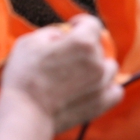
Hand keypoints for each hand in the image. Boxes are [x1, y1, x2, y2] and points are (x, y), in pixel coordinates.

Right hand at [0, 17, 123, 131]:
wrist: (25, 115)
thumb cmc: (23, 78)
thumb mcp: (29, 42)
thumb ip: (52, 32)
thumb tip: (63, 35)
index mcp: (83, 42)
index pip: (91, 24)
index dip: (81, 23)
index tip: (72, 28)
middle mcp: (97, 60)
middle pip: (98, 47)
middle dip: (83, 48)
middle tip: (63, 59)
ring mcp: (102, 82)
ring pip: (109, 67)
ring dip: (96, 68)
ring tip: (76, 76)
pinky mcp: (102, 103)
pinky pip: (116, 91)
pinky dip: (107, 88)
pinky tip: (93, 89)